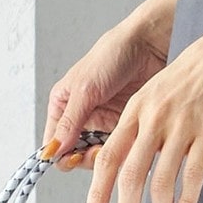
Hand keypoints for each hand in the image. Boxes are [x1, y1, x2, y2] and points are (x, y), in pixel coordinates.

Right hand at [41, 17, 170, 172]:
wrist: (150, 43)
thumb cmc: (113, 54)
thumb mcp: (86, 88)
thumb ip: (70, 121)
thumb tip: (51, 152)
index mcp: (63, 105)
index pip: (53, 143)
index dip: (61, 155)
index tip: (74, 158)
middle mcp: (82, 117)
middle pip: (76, 154)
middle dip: (85, 158)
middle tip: (98, 153)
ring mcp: (105, 122)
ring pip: (99, 156)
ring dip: (105, 157)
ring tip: (114, 147)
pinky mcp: (126, 125)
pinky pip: (120, 148)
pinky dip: (123, 151)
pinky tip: (128, 145)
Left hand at [84, 10, 202, 202]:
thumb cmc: (198, 68)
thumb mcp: (160, 89)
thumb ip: (145, 122)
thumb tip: (134, 160)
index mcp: (137, 108)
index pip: (108, 158)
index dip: (97, 193)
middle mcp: (154, 118)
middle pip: (129, 176)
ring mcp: (181, 125)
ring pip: (160, 182)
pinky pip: (193, 175)